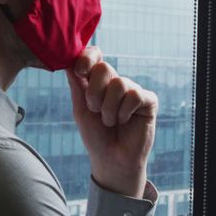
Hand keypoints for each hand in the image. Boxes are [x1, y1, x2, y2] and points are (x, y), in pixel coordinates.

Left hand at [65, 46, 157, 198]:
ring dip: (108, 108)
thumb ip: (77, 84)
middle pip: (104, 68)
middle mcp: (116, 82)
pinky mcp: (148, 100)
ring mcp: (133, 90)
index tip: (80, 71)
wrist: (111, 160)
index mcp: (98, 81)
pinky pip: (134, 95)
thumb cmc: (96, 136)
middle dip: (94, 93)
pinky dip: (124, 112)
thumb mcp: (80, 109)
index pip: (94, 55)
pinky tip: (125, 121)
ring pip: (119, 83)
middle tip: (95, 110)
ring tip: (110, 122)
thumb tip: (67, 60)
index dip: (87, 57)